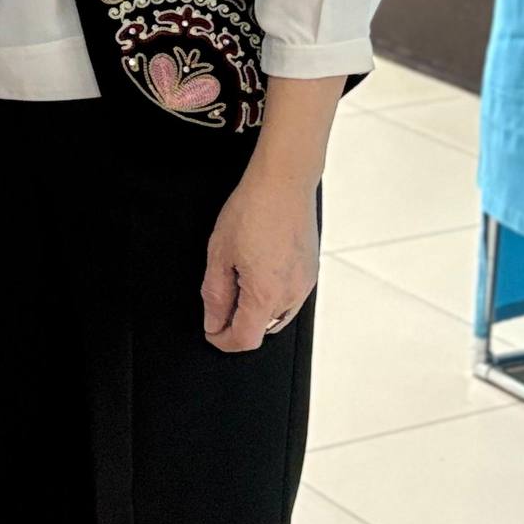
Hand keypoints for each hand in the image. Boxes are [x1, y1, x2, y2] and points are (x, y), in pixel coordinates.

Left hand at [201, 168, 320, 353]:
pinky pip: (290, 298)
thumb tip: (213, 322)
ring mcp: (305, 284)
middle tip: (221, 297)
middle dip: (239, 323)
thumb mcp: (220, 253)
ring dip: (257, 310)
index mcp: (266, 294)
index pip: (246, 339)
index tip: (212, 331)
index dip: (223, 341)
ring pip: (278, 316)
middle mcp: (291, 295)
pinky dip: (273, 296)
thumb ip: (215, 295)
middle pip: (263, 330)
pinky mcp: (311, 272)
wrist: (284, 182)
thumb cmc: (252, 210)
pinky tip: (259, 270)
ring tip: (240, 278)